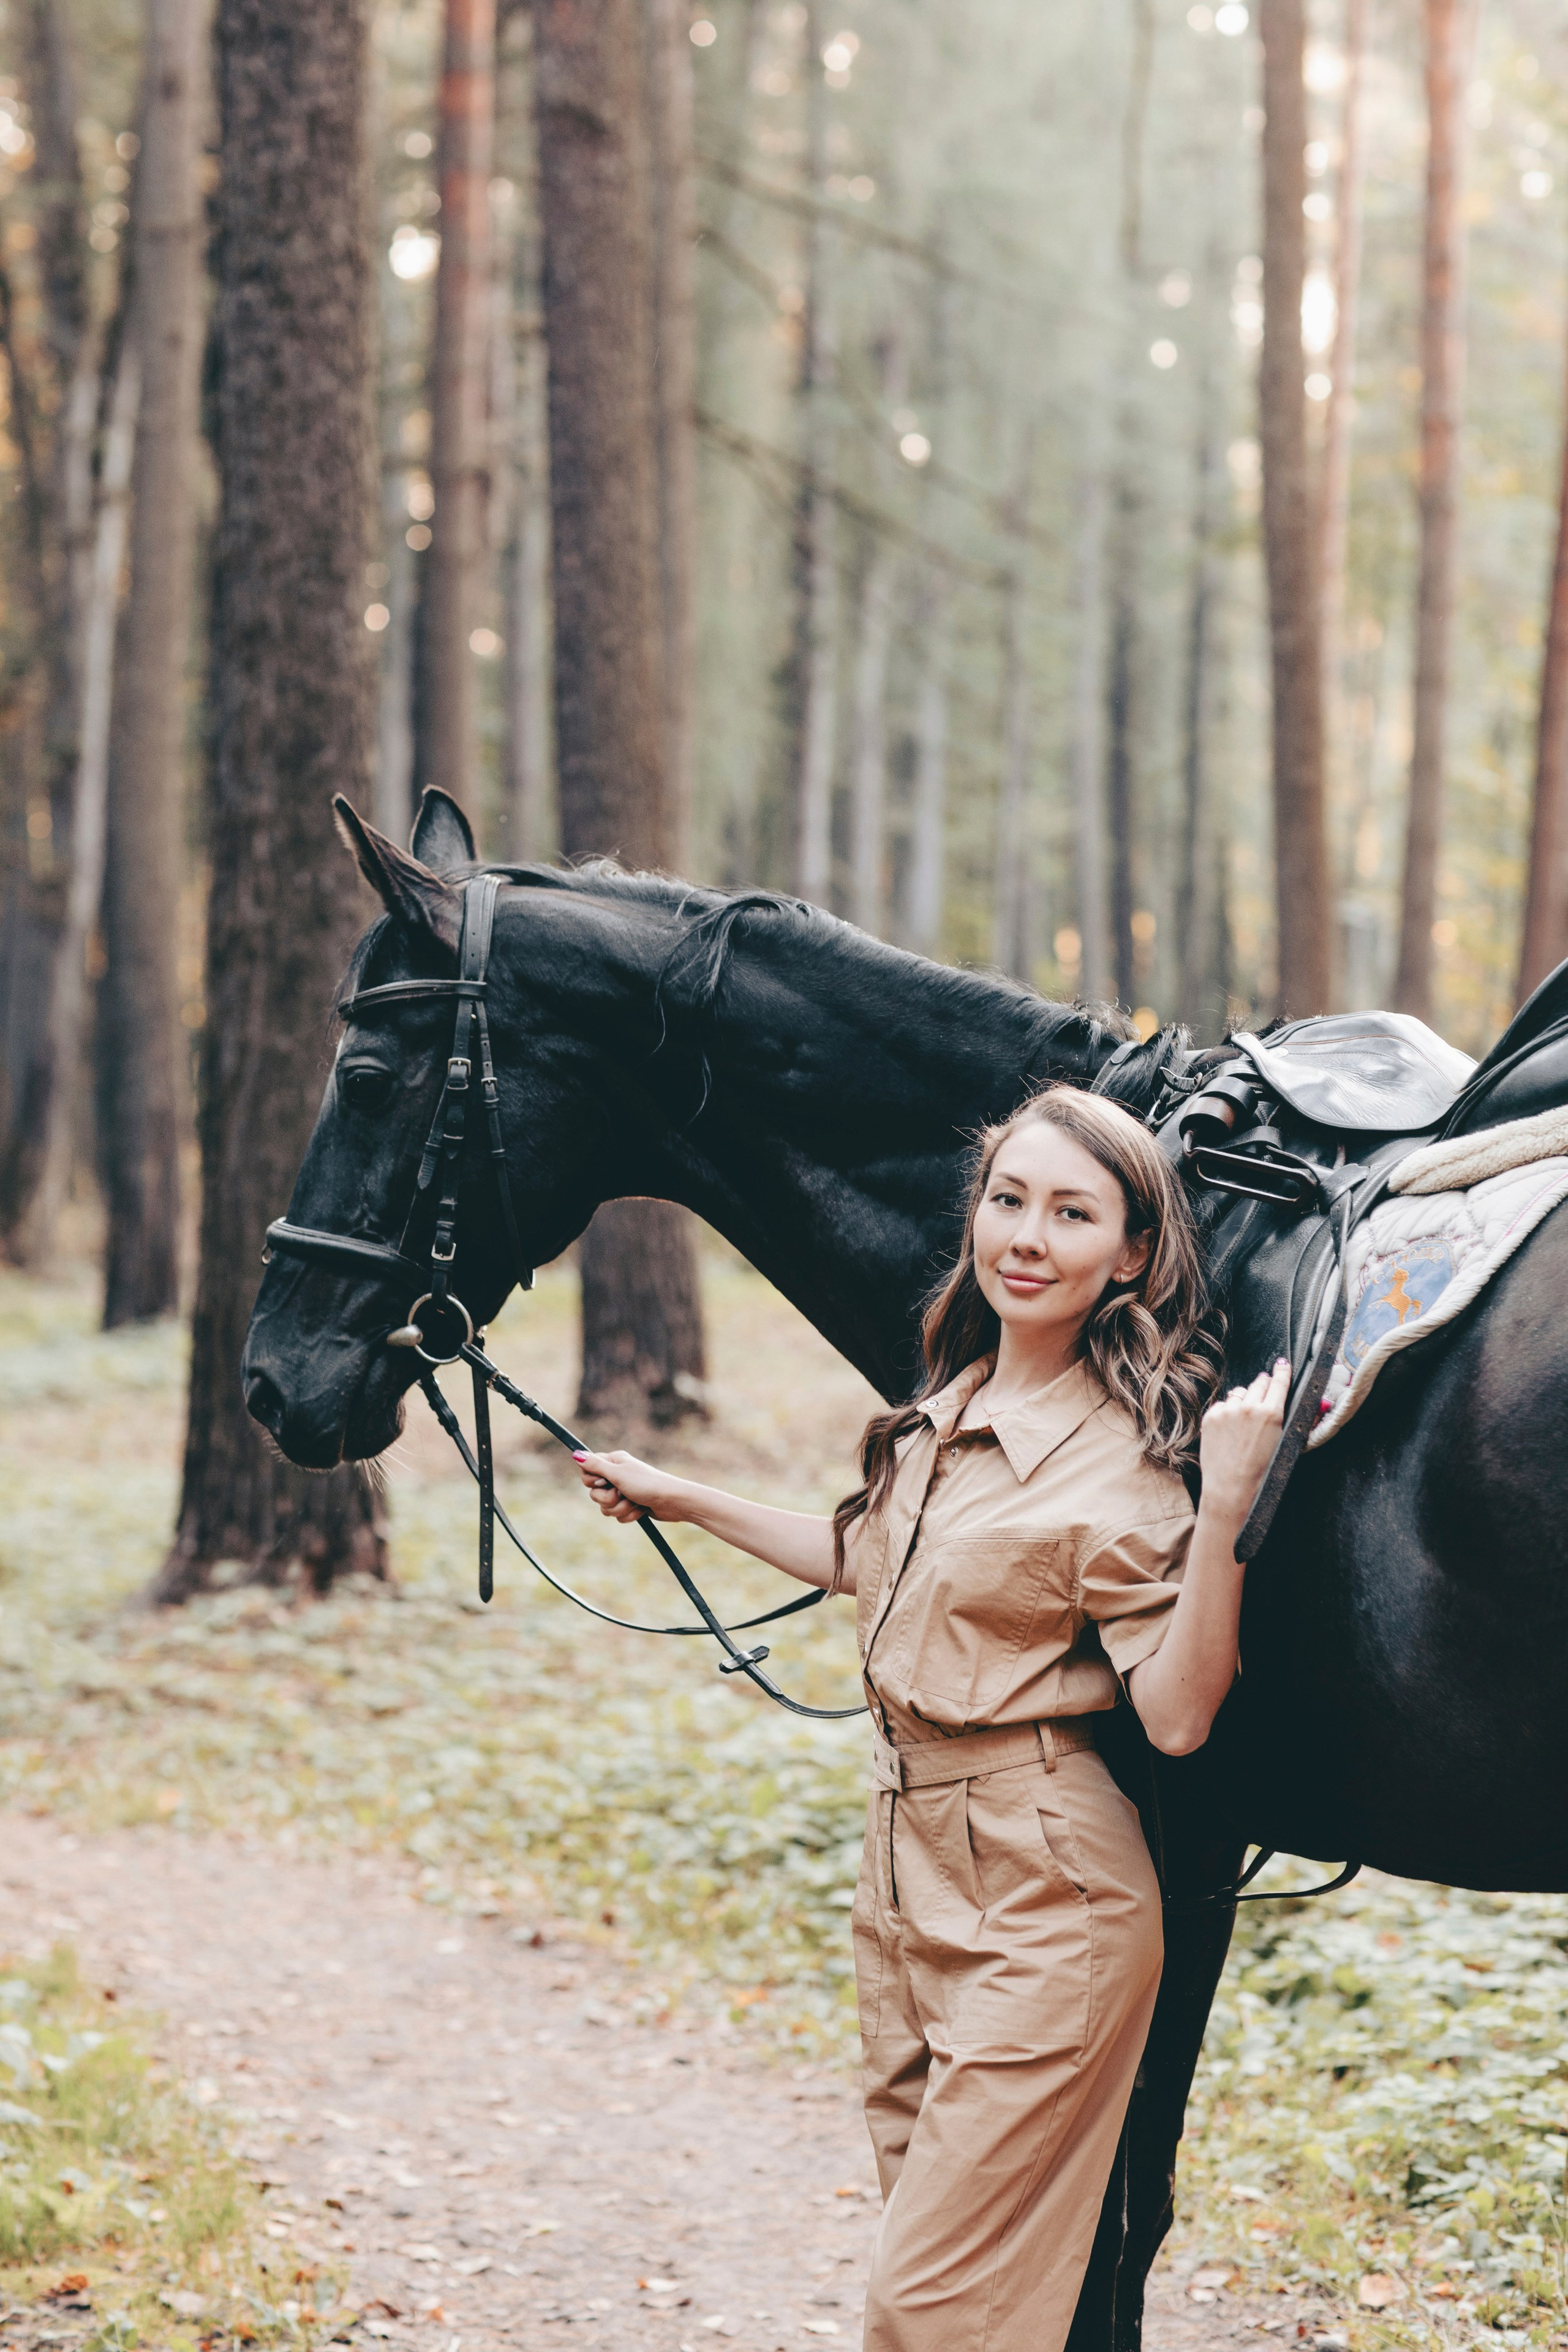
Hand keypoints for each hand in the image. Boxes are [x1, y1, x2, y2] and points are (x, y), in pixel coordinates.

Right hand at [571, 1447, 687, 1524]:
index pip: (586, 1471)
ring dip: (620, 1508)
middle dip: (608, 1499)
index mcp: (613, 1462)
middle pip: (594, 1493)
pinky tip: (641, 1509)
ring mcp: (623, 1491)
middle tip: (622, 1493)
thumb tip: (575, 1454)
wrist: (672, 1502)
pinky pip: (618, 1516)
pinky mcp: (630, 1505)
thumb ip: (595, 1466)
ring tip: (634, 1502)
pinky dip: (629, 1515)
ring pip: (605, 1507)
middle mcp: (617, 1475)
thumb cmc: (647, 1484)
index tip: (604, 1481)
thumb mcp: (618, 1474)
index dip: (591, 1481)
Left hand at [1197, 1357, 1289, 1530]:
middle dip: (1263, 1387)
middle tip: (1263, 1398)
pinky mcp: (1211, 1416)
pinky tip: (1229, 1430)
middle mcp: (1249, 1407)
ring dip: (1244, 1400)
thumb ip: (1302, 1420)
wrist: (1231, 1487)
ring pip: (1240, 1392)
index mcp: (1272, 1413)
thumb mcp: (1287, 1444)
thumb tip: (1322, 1402)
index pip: (1279, 1382)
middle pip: (1259, 1383)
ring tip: (1244, 1422)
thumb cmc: (1263, 1471)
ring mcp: (1228, 1410)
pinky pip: (1223, 1404)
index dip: (1282, 1371)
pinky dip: (1226, 1412)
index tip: (1282, 1364)